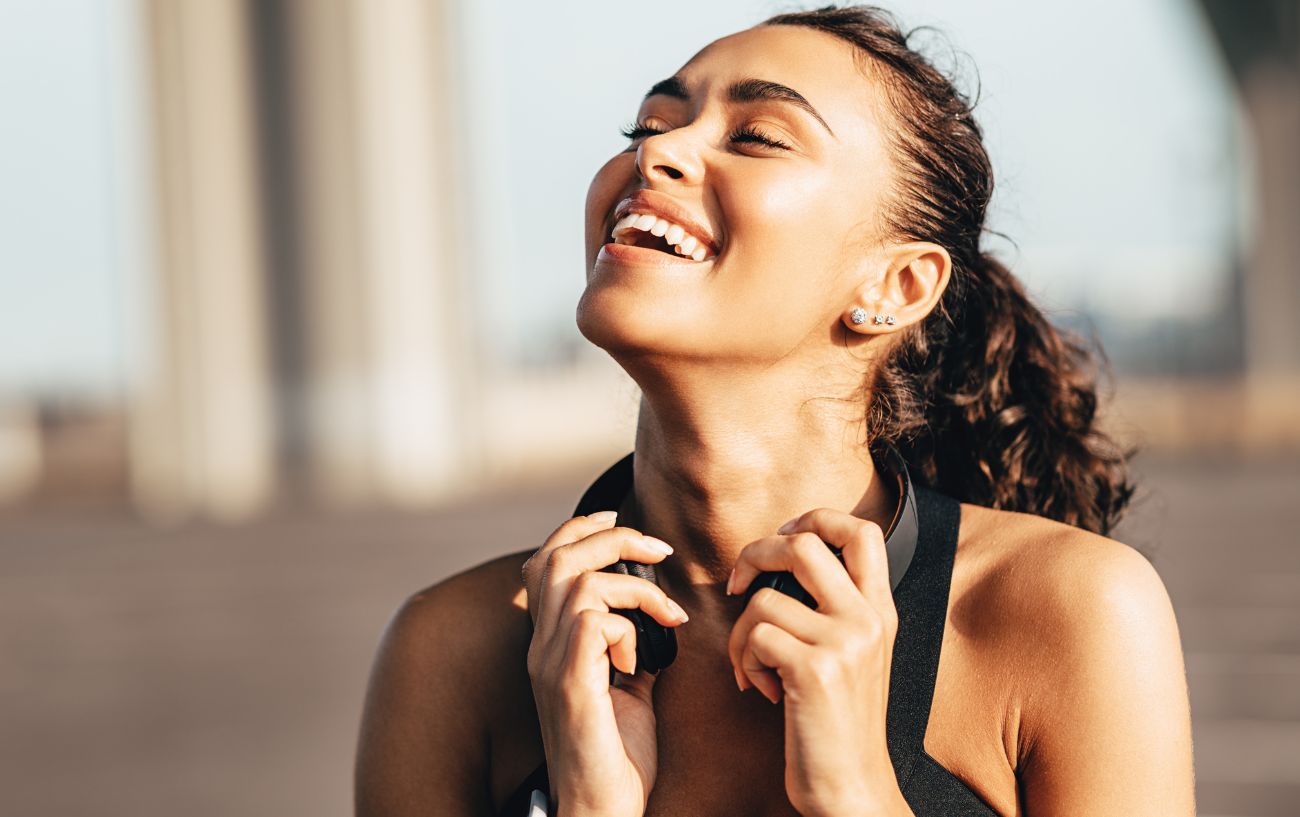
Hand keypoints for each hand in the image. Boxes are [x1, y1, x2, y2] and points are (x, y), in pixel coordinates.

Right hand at [522, 512, 689, 816]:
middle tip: (659, 551)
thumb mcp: (630, 687)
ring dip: (632, 587)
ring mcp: (551, 665)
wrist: (600, 811)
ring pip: (576, 581)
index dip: (581, 528)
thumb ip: (633, 646)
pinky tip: (642, 662)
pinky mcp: (570, 686)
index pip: (547, 559)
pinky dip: (627, 627)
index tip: (621, 521)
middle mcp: (541, 646)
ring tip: (665, 616)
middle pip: (558, 556)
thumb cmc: (617, 755)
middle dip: (614, 538)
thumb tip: (658, 615)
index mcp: (551, 641)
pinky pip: (593, 622)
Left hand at [725, 508, 906, 816]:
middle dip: (755, 554)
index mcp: (881, 611)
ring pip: (763, 599)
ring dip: (740, 634)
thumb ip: (834, 608)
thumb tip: (780, 561)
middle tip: (738, 584)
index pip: (862, 531)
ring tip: (755, 668)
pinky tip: (763, 691)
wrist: (852, 787)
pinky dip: (744, 663)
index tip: (782, 536)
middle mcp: (868, 619)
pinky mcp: (815, 670)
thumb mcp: (856, 656)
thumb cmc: (839, 723)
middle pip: (803, 544)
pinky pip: (754, 637)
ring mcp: (844, 643)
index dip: (815, 517)